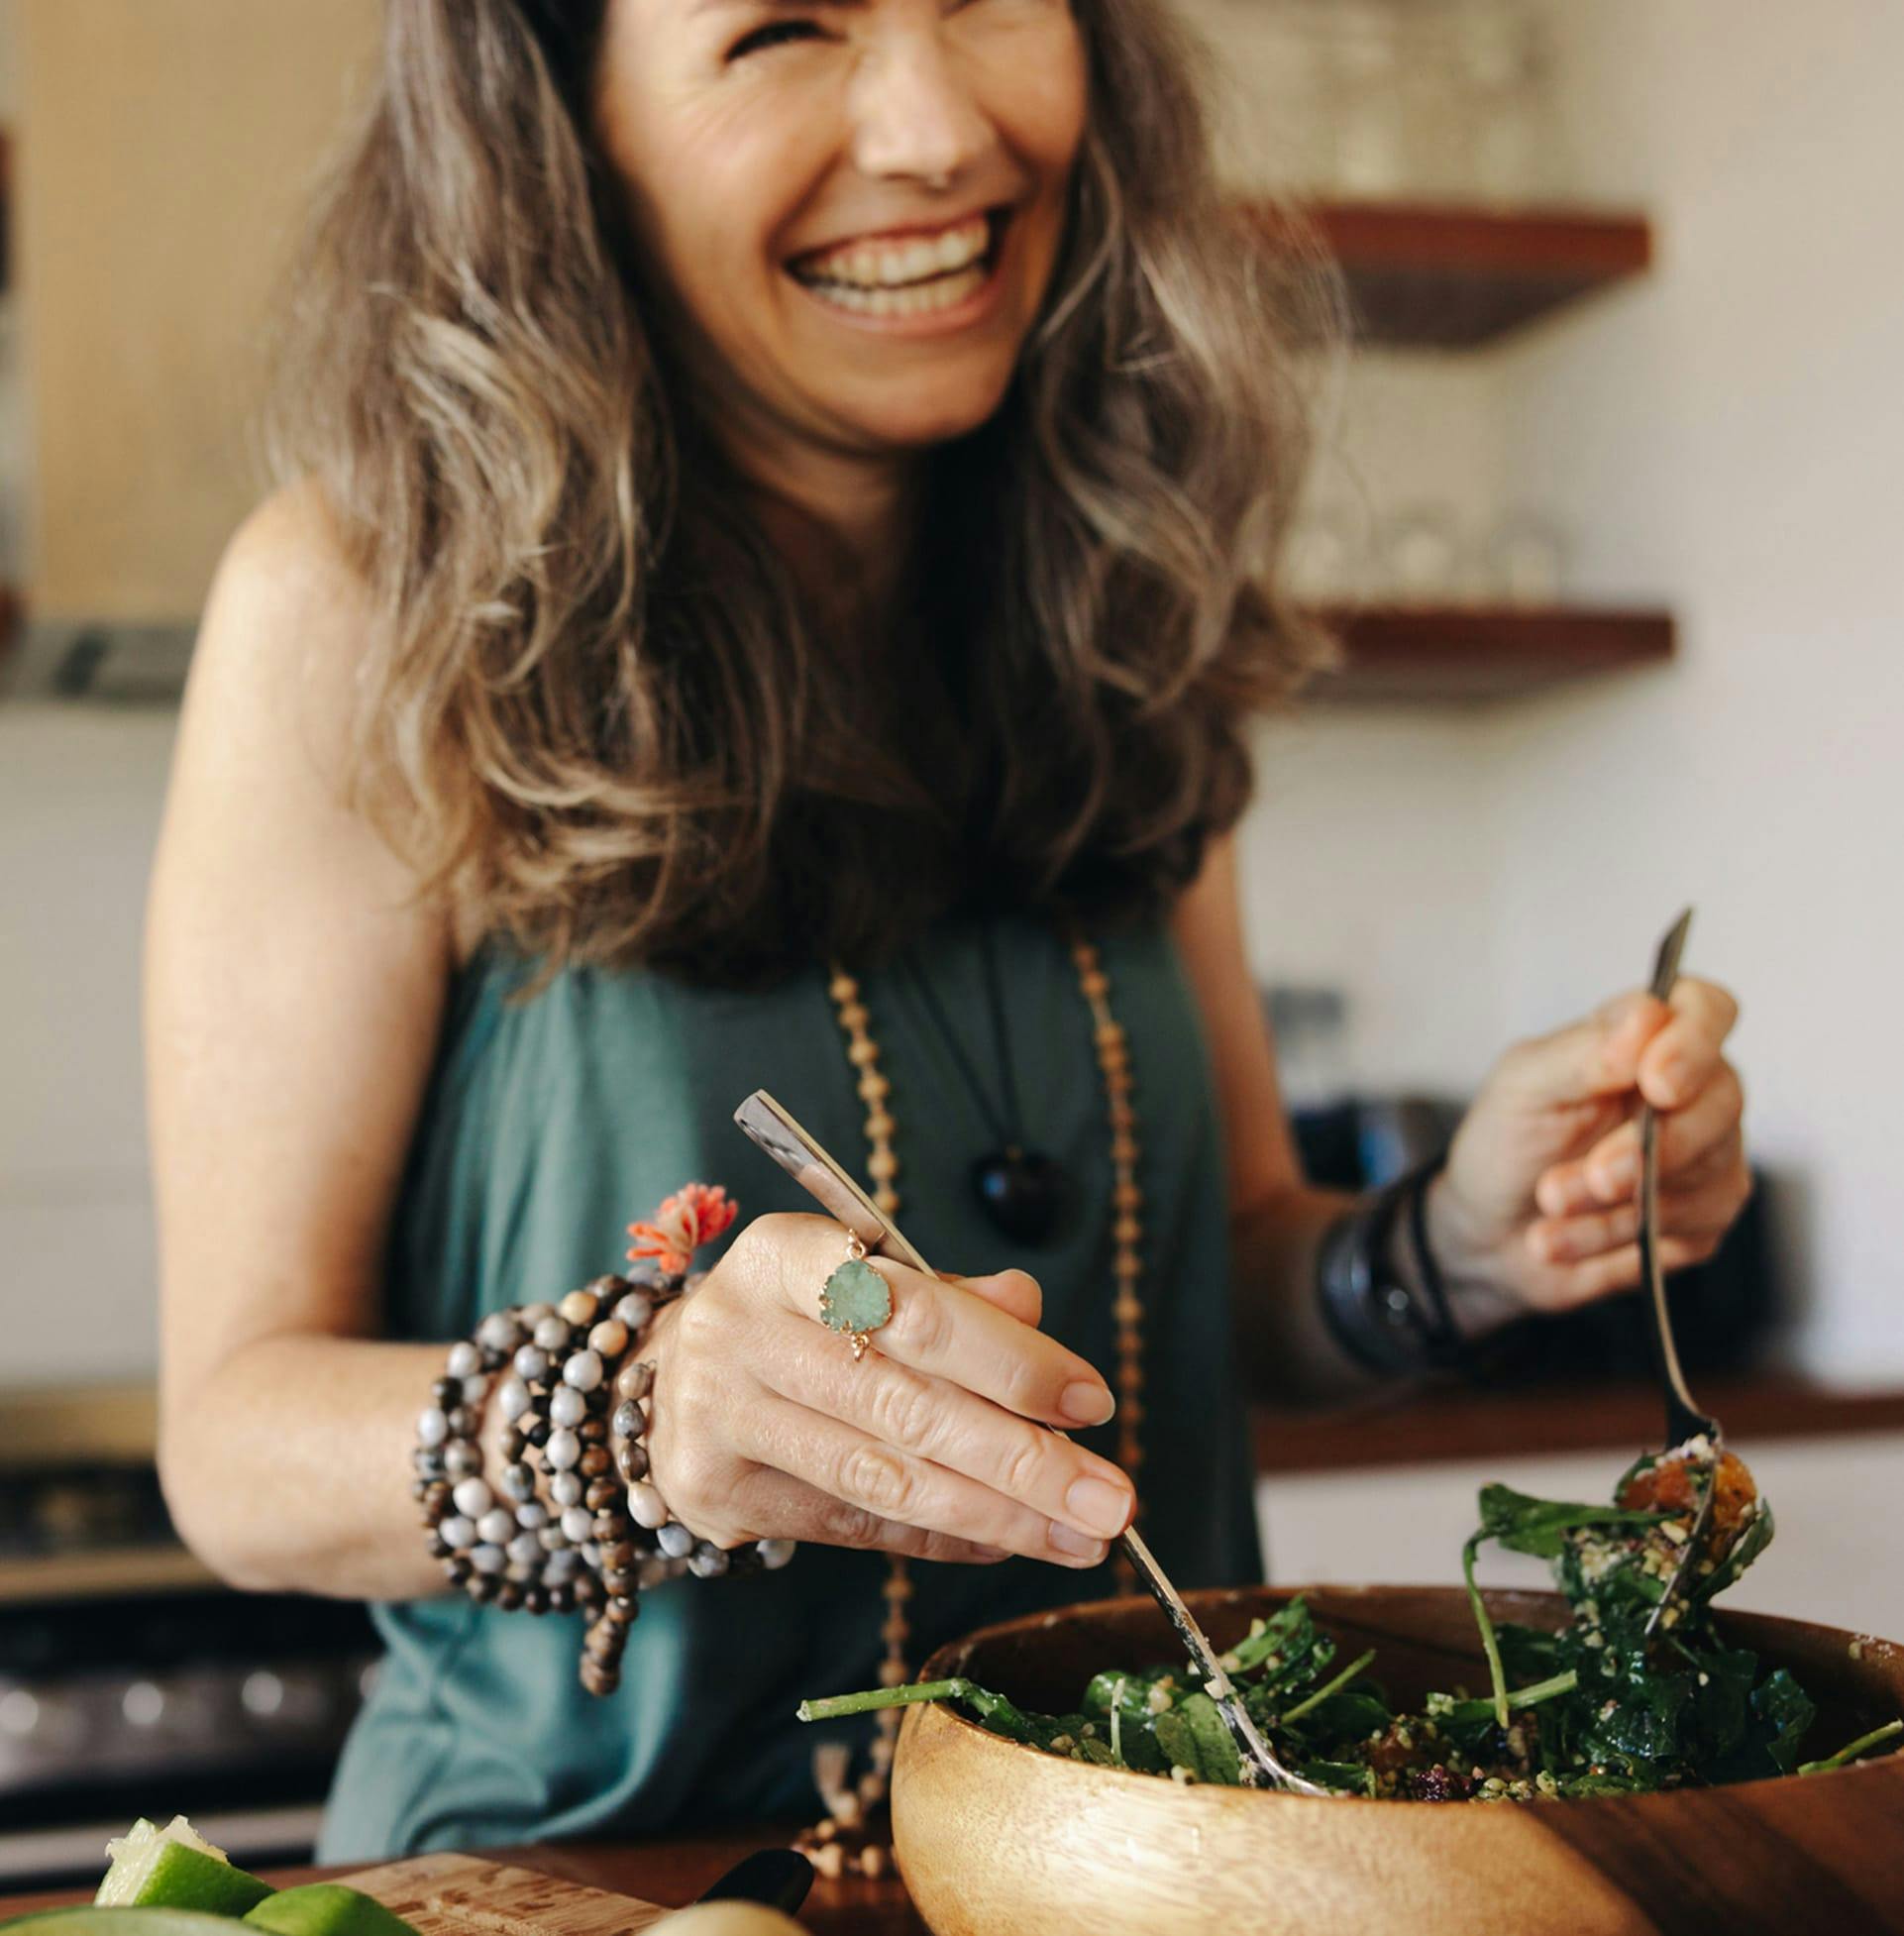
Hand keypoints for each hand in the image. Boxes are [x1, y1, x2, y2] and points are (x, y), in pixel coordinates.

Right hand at [639, 1213, 1133, 1566]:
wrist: (669, 1371)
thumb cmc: (800, 1316)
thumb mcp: (864, 1276)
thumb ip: (948, 1296)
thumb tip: (1030, 1307)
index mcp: (783, 1255)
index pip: (910, 1307)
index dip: (1007, 1358)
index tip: (1092, 1402)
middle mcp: (738, 1330)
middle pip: (903, 1404)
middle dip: (1023, 1459)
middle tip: (1114, 1499)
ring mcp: (718, 1414)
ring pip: (882, 1477)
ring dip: (998, 1515)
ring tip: (1081, 1535)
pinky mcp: (716, 1491)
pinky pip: (854, 1524)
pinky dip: (941, 1537)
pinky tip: (1009, 1541)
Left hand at [1429, 978, 1750, 1315]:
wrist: (1489, 1226)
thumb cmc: (1509, 1139)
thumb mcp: (1524, 1086)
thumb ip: (1583, 1051)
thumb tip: (1647, 1019)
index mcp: (1645, 1039)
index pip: (1707, 1011)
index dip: (1693, 1043)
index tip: (1654, 1084)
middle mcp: (1690, 1091)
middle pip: (1721, 1102)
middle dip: (1647, 1149)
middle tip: (1588, 1177)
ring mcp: (1705, 1155)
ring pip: (1705, 1175)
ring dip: (1616, 1203)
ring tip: (1550, 1205)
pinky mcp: (1700, 1218)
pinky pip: (1686, 1230)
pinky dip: (1612, 1237)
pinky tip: (1563, 1237)